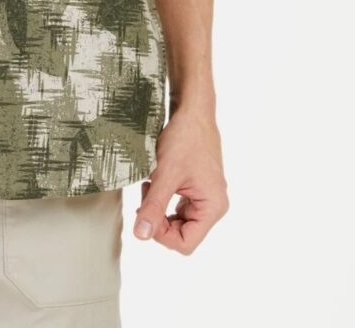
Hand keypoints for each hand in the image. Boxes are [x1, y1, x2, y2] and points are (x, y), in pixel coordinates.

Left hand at [132, 105, 229, 254]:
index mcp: (212, 207)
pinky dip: (163, 198)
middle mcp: (213, 206)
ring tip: (150, 185)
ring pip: (177, 220)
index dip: (162, 234)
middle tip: (146, 194)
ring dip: (159, 207)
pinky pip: (178, 206)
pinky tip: (155, 181)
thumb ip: (153, 206)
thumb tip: (141, 235)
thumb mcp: (165, 174)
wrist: (192, 112)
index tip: (146, 212)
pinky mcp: (196, 188)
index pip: (185, 243)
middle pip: (181, 233)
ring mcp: (205, 197)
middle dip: (159, 219)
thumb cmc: (185, 138)